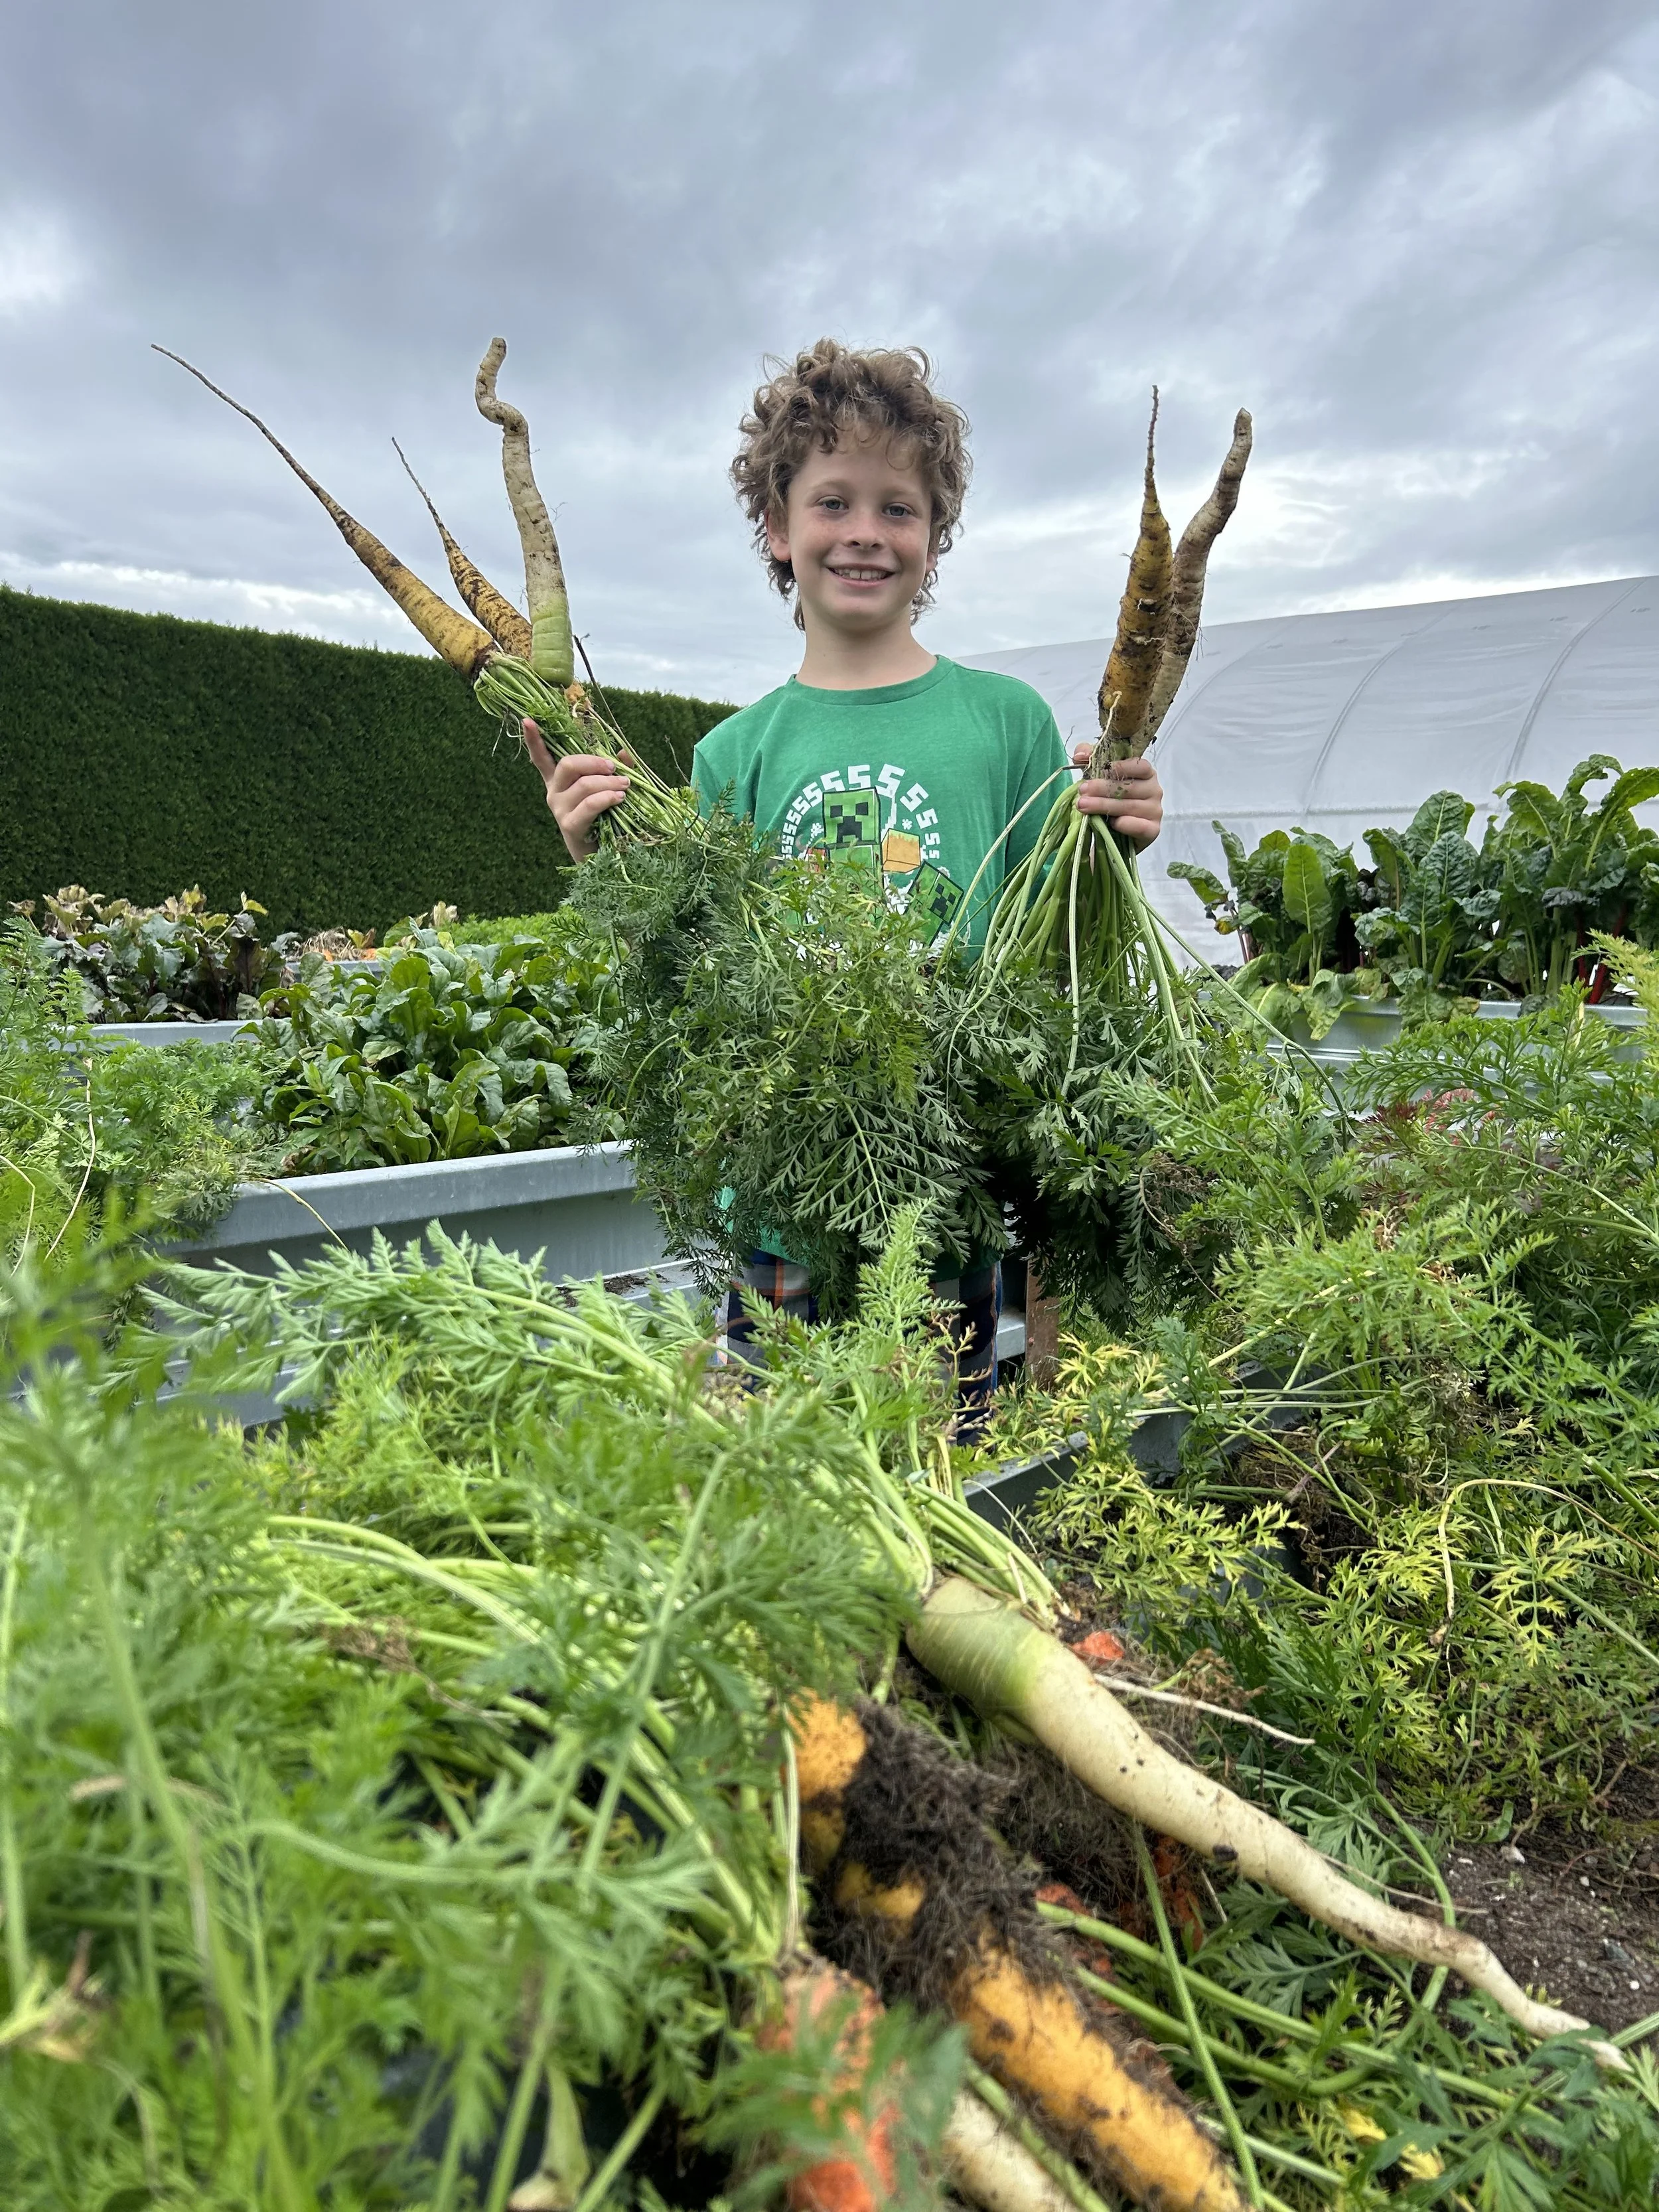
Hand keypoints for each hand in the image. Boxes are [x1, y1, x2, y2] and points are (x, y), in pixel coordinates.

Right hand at [524, 718, 629, 862]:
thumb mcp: (606, 790)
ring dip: (608, 782)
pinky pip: (589, 805)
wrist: (599, 857)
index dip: (533, 739)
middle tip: (614, 769)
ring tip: (626, 786)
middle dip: (594, 762)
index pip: (541, 757)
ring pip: (583, 785)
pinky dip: (606, 798)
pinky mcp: (570, 825)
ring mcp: (559, 809)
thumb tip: (622, 754)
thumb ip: (612, 771)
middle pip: (568, 765)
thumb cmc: (603, 817)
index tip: (528, 720)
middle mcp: (554, 792)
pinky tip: (619, 797)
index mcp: (559, 780)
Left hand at [1073, 746, 1162, 846]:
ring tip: (1083, 806)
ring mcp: (1155, 811)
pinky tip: (1110, 823)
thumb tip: (1080, 755)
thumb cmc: (1109, 799)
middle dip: (1103, 788)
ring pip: (1130, 807)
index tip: (1102, 769)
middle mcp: (1154, 790)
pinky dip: (1125, 824)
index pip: (1140, 766)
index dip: (1122, 767)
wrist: (1115, 832)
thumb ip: (1090, 759)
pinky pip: (1140, 827)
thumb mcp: (1098, 775)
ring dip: (1104, 805)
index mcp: (1146, 773)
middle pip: (1130, 787)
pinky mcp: (1152, 830)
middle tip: (1082, 791)